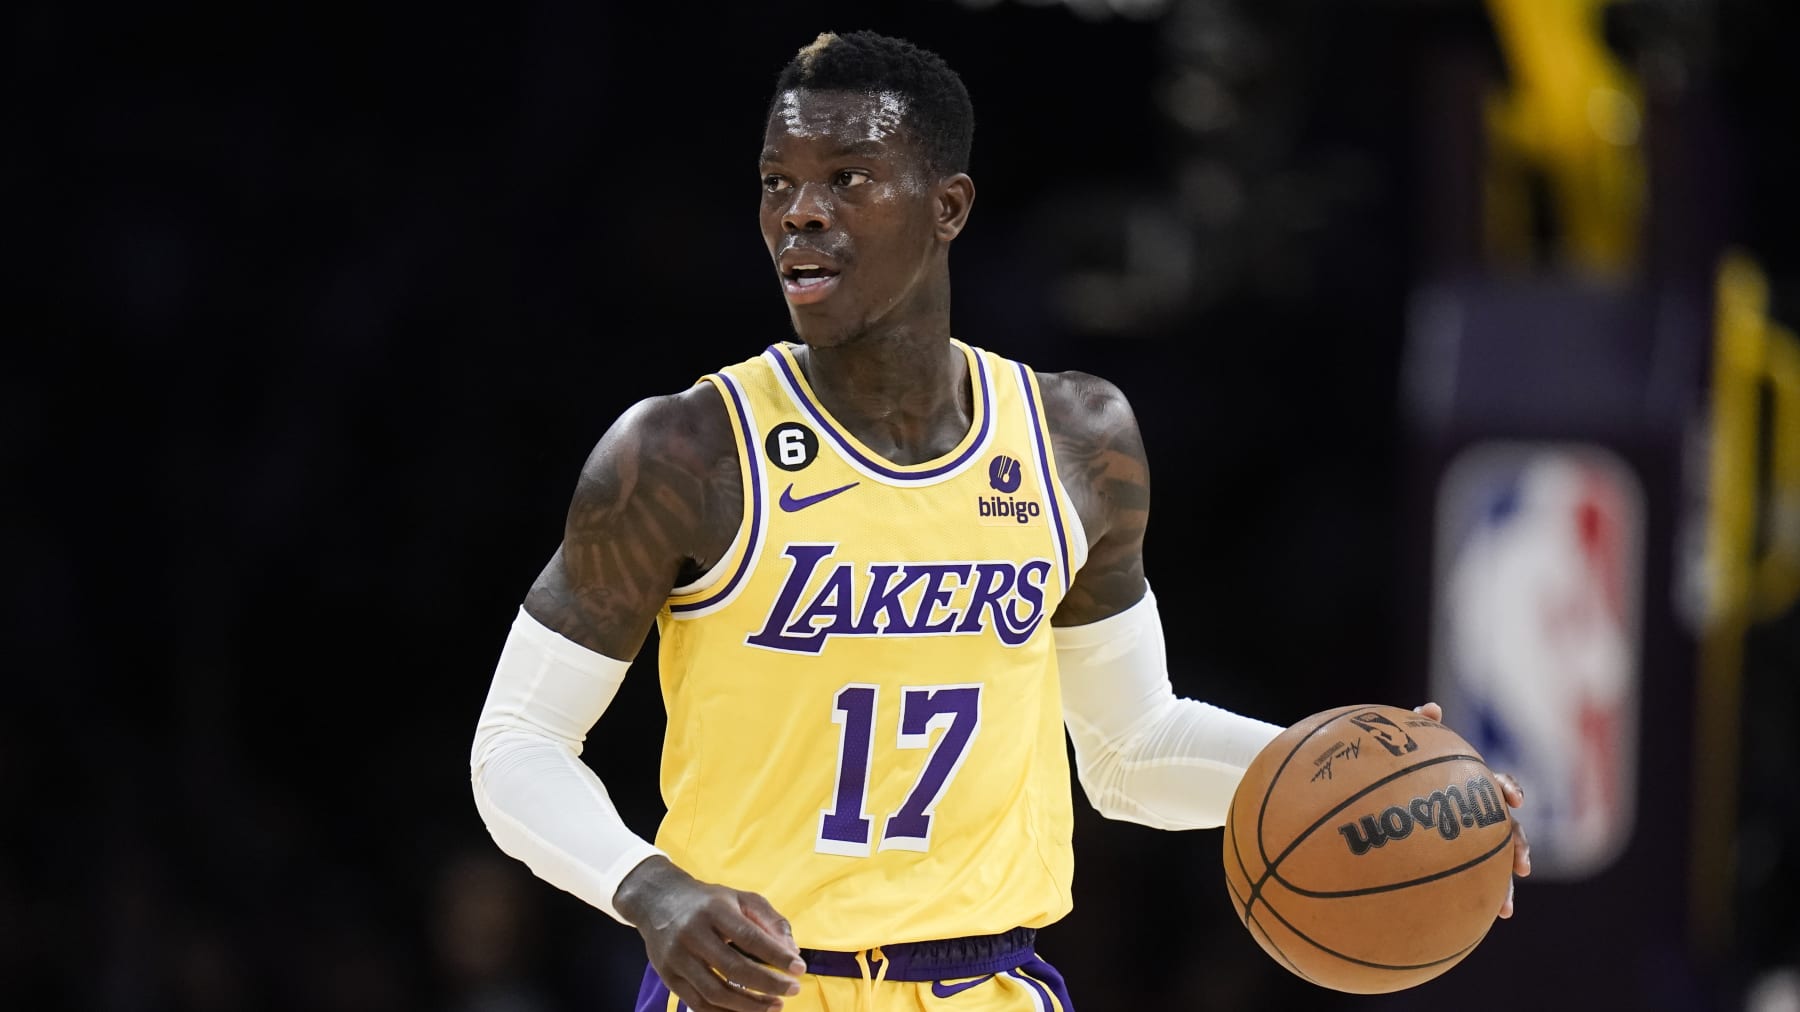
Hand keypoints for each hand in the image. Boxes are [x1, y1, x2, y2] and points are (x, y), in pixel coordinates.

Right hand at [614, 856, 806, 1010]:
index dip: (776, 955)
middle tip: (793, 990)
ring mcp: (677, 958)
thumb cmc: (708, 902)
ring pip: (715, 992)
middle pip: (734, 968)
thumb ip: (770, 921)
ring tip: (774, 1005)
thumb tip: (792, 951)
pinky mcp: (668, 976)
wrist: (658, 901)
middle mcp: (693, 934)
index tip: (800, 969)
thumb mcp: (741, 898)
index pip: (749, 936)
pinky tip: (746, 1011)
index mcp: (714, 910)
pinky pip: (698, 1003)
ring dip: (749, 1005)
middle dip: (768, 983)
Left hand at [1413, 702, 1531, 918]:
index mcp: (1470, 785)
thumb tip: (1431, 709)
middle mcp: (1476, 813)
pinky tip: (1475, 922)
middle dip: (1519, 848)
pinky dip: (1477, 900)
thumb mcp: (1404, 750)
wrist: (1372, 803)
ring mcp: (1468, 840)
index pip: (1498, 784)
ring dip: (1504, 886)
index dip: (1509, 789)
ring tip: (1506, 909)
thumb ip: (1417, 729)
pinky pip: (1470, 883)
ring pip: (1494, 863)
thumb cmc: (1393, 772)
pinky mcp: (1454, 862)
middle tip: (1522, 866)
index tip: (1511, 801)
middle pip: (1508, 830)